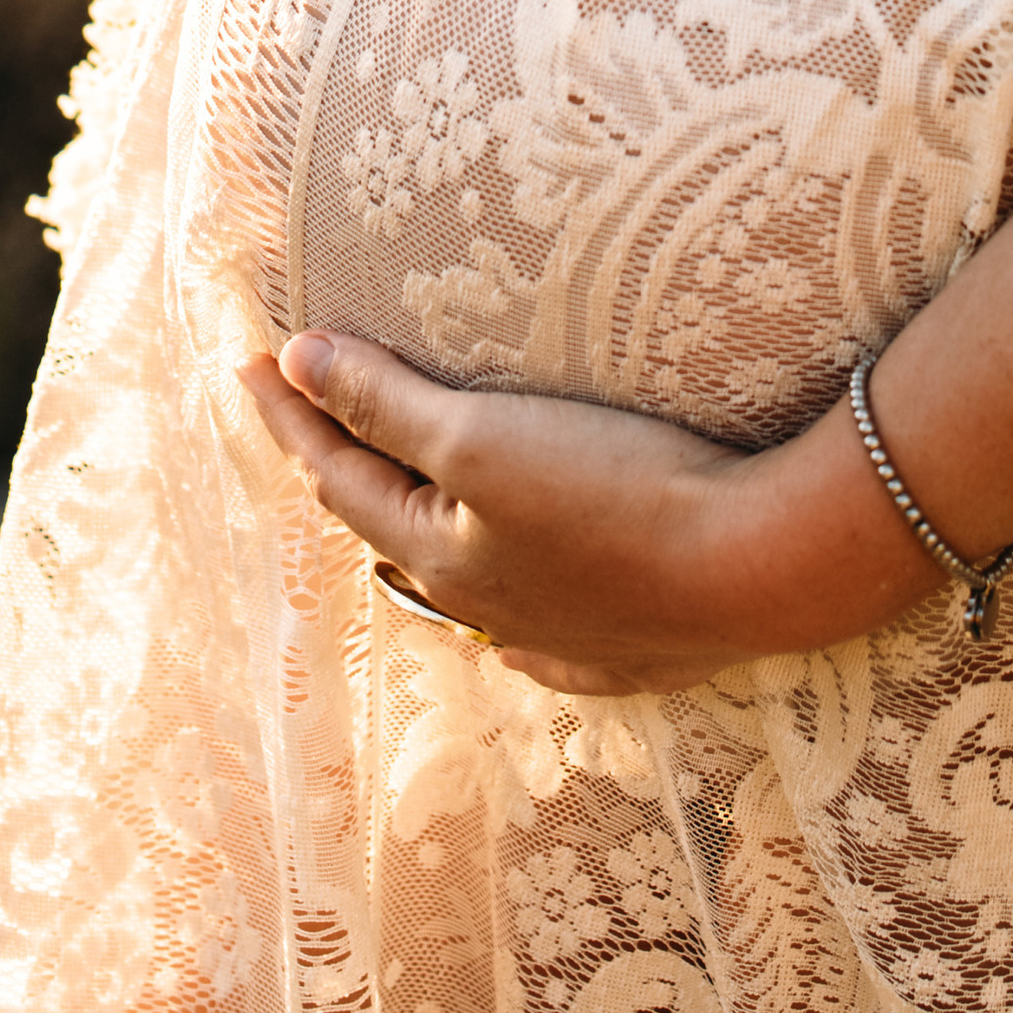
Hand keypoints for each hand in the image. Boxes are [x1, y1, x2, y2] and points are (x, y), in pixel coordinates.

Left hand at [238, 333, 937, 693]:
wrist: (757, 569)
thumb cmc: (614, 492)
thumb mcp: (480, 434)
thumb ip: (386, 404)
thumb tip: (296, 364)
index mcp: (437, 554)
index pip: (339, 473)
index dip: (293, 414)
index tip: (255, 362)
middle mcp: (484, 606)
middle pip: (391, 528)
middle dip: (348, 469)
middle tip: (315, 420)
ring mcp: (557, 637)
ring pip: (461, 582)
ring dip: (424, 532)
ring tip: (407, 499)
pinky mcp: (624, 649)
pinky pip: (537, 625)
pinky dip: (507, 594)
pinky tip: (521, 598)